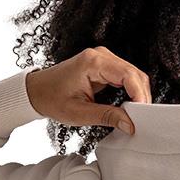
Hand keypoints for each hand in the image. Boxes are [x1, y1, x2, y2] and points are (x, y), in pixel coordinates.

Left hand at [25, 46, 151, 134]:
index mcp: (92, 62)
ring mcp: (104, 59)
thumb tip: (130, 124)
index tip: (142, 114)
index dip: (139, 95)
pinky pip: (126, 77)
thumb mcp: (79, 113)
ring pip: (134, 75)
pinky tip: (129, 106)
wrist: (37, 91)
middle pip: (135, 74)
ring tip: (135, 114)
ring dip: (138, 95)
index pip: (128, 75)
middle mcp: (100, 55)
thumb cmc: (52, 98)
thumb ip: (107, 117)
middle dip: (141, 97)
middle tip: (141, 118)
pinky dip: (132, 91)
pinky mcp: (105, 65)